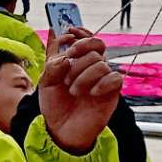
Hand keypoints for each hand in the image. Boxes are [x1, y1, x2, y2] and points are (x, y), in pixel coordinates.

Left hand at [38, 32, 121, 154]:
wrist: (61, 130)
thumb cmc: (55, 105)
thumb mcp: (46, 82)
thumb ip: (53, 63)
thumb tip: (65, 49)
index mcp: (77, 60)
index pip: (86, 37)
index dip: (81, 31)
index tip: (70, 31)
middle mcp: (92, 66)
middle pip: (96, 45)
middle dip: (80, 51)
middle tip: (67, 64)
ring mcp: (103, 78)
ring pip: (101, 63)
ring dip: (83, 75)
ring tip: (73, 90)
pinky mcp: (112, 92)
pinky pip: (115, 78)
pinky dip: (101, 83)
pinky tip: (91, 93)